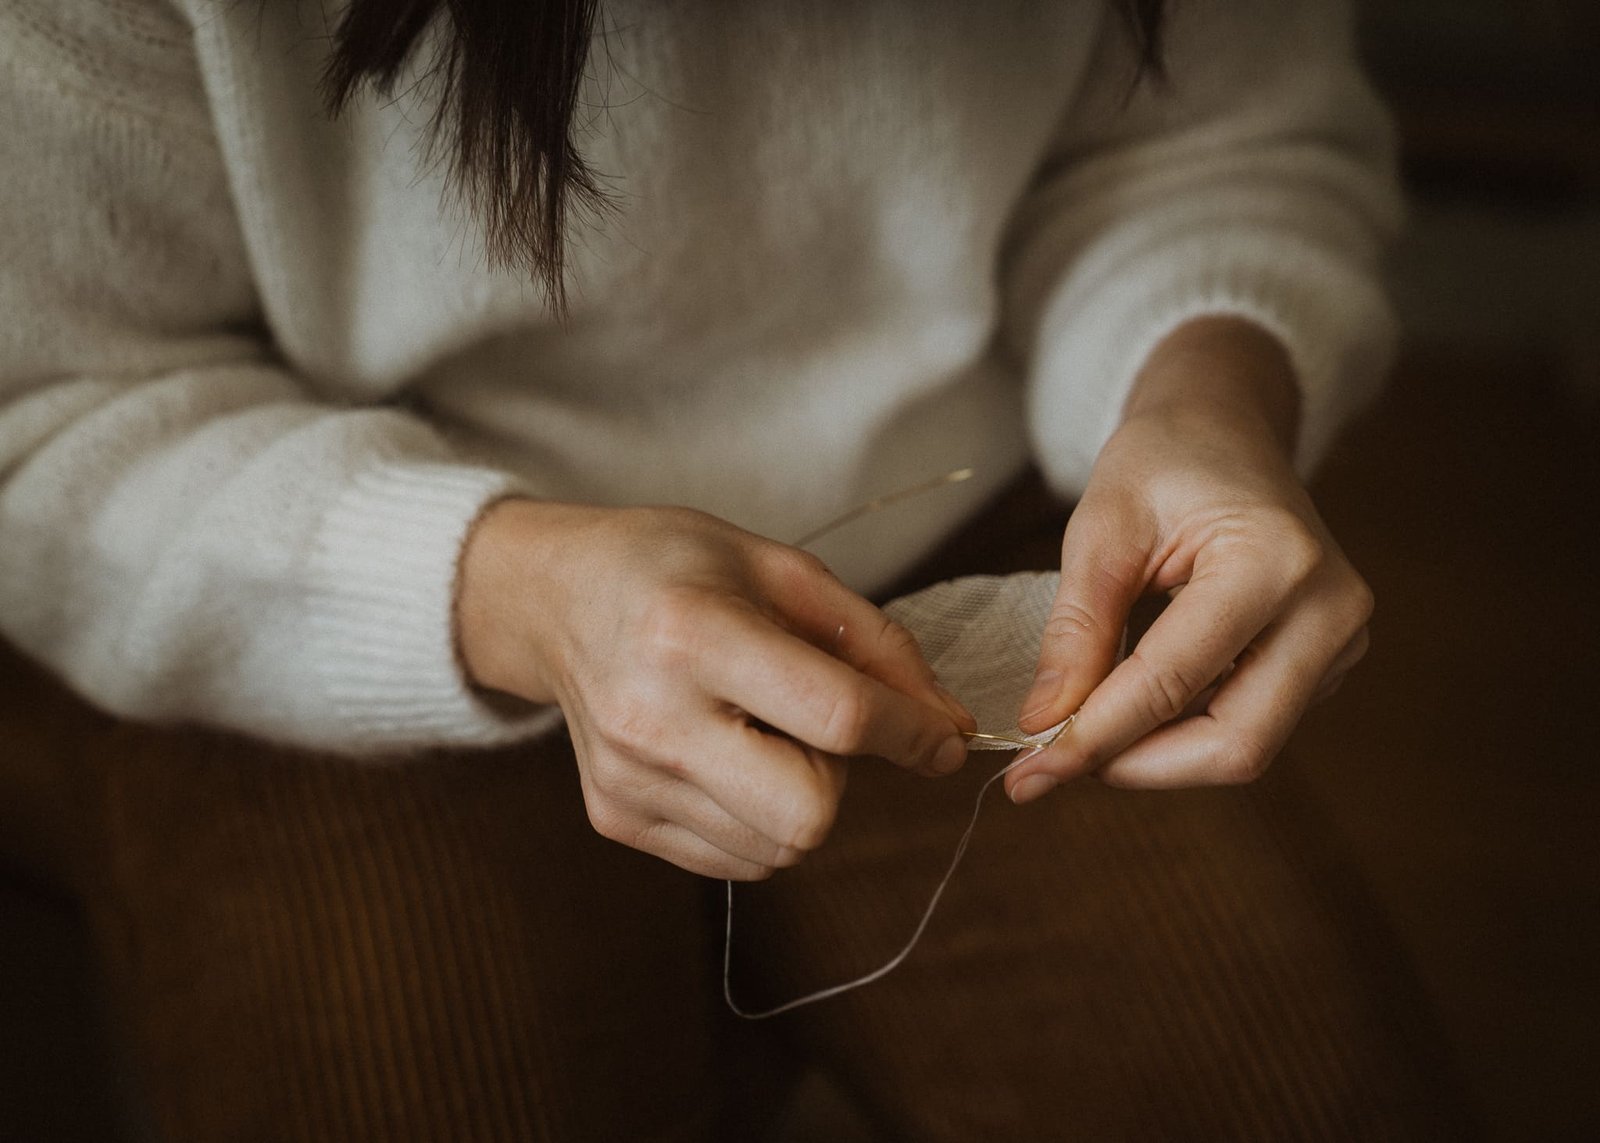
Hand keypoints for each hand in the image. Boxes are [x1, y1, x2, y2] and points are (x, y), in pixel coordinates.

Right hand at [457, 502, 973, 877]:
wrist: (557, 597)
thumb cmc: (677, 568)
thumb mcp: (783, 570)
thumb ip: (877, 645)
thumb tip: (947, 728)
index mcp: (693, 634)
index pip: (837, 716)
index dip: (911, 732)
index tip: (940, 737)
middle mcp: (651, 718)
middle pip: (808, 813)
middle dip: (841, 778)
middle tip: (813, 724)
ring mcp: (628, 779)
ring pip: (779, 847)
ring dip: (799, 796)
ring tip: (758, 729)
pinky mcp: (615, 818)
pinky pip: (738, 859)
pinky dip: (759, 818)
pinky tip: (728, 755)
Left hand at [1007, 317, 1372, 802]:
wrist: (1225, 429)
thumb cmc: (1163, 462)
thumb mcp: (1101, 530)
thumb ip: (1076, 631)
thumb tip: (1044, 726)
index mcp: (1274, 561)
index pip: (1173, 683)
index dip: (1095, 737)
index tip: (1027, 773)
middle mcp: (1329, 609)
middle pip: (1235, 745)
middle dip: (1137, 766)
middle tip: (1053, 767)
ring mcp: (1339, 640)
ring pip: (1245, 747)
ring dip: (1156, 757)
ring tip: (1082, 734)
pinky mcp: (1327, 661)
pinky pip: (1251, 724)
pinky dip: (1181, 733)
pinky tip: (1129, 710)